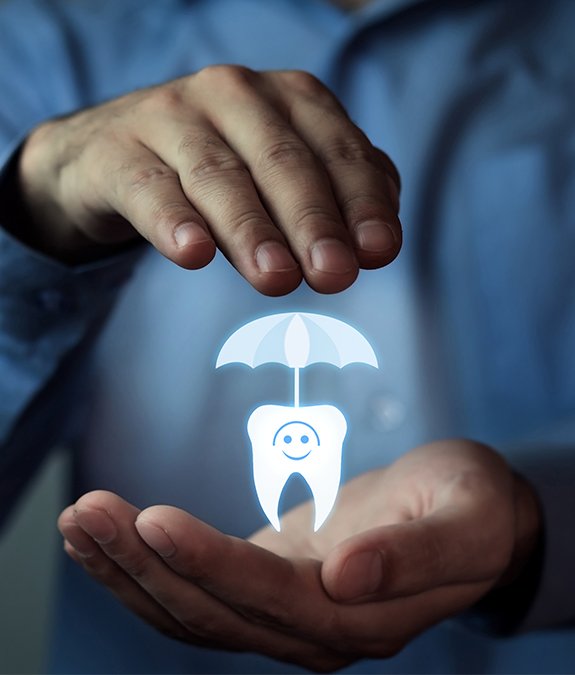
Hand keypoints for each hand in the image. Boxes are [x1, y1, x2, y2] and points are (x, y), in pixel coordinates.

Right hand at [18, 66, 400, 294]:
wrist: (115, 152)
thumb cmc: (220, 167)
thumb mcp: (283, 174)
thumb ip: (337, 196)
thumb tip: (379, 241)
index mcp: (289, 99)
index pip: (339, 152)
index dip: (362, 203)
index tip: (377, 252)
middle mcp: (234, 95)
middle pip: (282, 161)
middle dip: (313, 221)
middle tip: (333, 274)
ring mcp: (171, 117)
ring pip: (219, 176)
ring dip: (251, 230)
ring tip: (275, 277)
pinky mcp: (118, 151)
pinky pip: (149, 187)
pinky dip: (172, 220)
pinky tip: (192, 253)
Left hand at [58, 440, 540, 669]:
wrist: (466, 515)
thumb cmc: (471, 507)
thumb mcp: (465, 519)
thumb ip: (414, 556)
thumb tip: (348, 577)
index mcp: (360, 622)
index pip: (268, 600)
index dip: (207, 564)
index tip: (152, 519)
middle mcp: (312, 633)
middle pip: (211, 611)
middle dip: (143, 564)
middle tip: (88, 510)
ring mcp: (284, 616)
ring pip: (190, 610)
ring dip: (128, 569)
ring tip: (79, 520)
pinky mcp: (268, 587)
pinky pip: (196, 590)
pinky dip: (146, 568)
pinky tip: (109, 539)